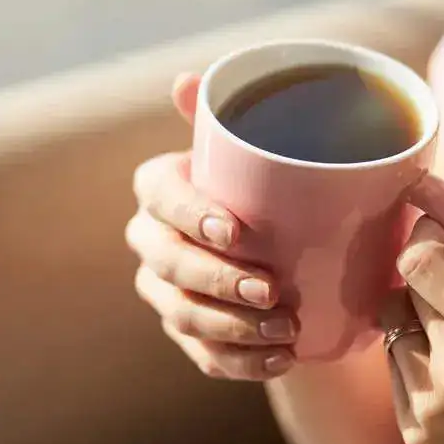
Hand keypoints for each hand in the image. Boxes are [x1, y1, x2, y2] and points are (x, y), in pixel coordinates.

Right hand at [127, 74, 297, 380]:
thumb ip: (233, 116)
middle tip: (272, 291)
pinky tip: (281, 358)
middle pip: (169, 265)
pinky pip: (204, 356)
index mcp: (161, 188)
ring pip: (183, 315)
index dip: (191, 215)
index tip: (237, 230)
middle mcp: (152, 240)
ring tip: (286, 331)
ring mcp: (165, 292)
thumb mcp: (262, 148)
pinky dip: (243, 362)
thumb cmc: (271, 186)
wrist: (290, 246)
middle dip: (218, 282)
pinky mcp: (188, 335)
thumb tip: (186, 81)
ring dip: (234, 328)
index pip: (160, 197)